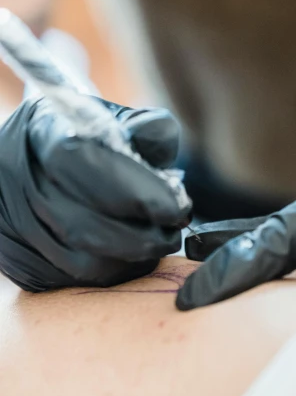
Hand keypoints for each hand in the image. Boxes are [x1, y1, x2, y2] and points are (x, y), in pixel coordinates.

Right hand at [0, 97, 190, 290]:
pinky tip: (132, 255)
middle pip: (82, 223)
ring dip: (131, 258)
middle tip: (175, 229)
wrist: (37, 151)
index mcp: (44, 130)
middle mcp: (18, 178)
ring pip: (78, 260)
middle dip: (142, 234)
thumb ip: (150, 133)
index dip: (138, 190)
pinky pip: (70, 278)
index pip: (86, 162)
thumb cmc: (89, 133)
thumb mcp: (119, 117)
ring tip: (159, 241)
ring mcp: (12, 222)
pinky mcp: (16, 257)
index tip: (178, 206)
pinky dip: (111, 272)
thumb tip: (171, 178)